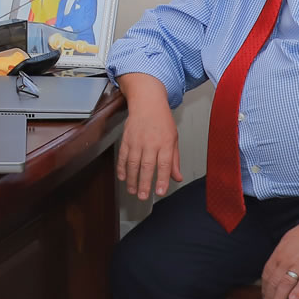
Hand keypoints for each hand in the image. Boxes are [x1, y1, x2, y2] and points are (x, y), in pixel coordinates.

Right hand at [114, 74, 179, 199]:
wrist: (147, 102)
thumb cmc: (162, 120)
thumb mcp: (173, 138)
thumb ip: (174, 160)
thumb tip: (177, 177)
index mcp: (165, 143)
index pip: (164, 164)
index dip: (162, 179)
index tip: (160, 191)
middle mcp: (150, 143)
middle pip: (147, 166)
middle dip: (144, 183)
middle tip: (143, 196)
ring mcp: (137, 141)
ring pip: (133, 163)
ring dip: (132, 179)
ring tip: (133, 191)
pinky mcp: (126, 139)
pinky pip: (123, 156)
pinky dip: (121, 168)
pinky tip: (122, 177)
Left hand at [260, 218, 298, 298]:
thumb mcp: (287, 241)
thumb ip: (280, 256)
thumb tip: (275, 269)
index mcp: (279, 254)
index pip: (268, 274)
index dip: (265, 289)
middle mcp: (287, 260)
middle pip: (274, 282)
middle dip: (269, 298)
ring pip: (286, 284)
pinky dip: (298, 290)